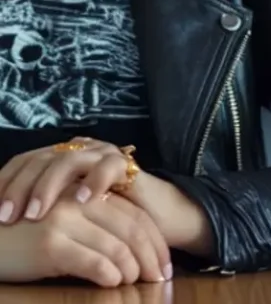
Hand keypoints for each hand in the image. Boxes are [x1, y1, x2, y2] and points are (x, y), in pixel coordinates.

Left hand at [0, 137, 213, 259]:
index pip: (25, 161)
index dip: (6, 181)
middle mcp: (80, 151)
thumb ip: (38, 210)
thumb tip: (0, 220)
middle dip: (21, 188)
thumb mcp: (61, 216)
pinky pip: (109, 166)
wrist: (152, 219)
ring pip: (70, 159)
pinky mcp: (128, 165)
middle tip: (8, 216)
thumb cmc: (102, 222)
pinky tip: (81, 200)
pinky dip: (93, 181)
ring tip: (38, 213)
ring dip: (49, 186)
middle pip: (42, 159)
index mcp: (59, 158)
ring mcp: (104, 155)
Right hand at [0, 192, 170, 286]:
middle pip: (132, 228)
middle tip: (162, 276)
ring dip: (133, 268)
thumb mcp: (66, 223)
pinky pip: (91, 260)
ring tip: (140, 281)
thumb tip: (133, 255)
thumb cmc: (27, 235)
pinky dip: (109, 274)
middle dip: (152, 255)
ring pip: (116, 245)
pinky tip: (115, 283)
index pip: (135, 216)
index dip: (155, 240)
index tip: (166, 262)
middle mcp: (81, 203)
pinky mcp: (50, 244)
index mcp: (89, 195)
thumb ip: (95, 226)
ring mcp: (66, 221)